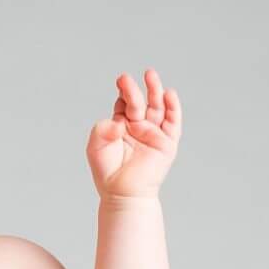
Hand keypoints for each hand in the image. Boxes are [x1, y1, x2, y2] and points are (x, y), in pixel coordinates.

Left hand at [86, 70, 180, 199]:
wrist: (122, 194)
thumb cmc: (107, 171)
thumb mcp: (96, 145)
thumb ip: (102, 129)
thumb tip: (120, 123)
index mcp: (122, 124)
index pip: (124, 102)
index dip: (123, 92)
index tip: (120, 82)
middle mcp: (139, 126)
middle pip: (140, 101)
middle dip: (134, 89)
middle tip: (126, 78)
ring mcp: (154, 133)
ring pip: (157, 107)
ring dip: (155, 90)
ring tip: (150, 75)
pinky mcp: (167, 143)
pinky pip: (173, 122)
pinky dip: (173, 108)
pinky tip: (169, 94)